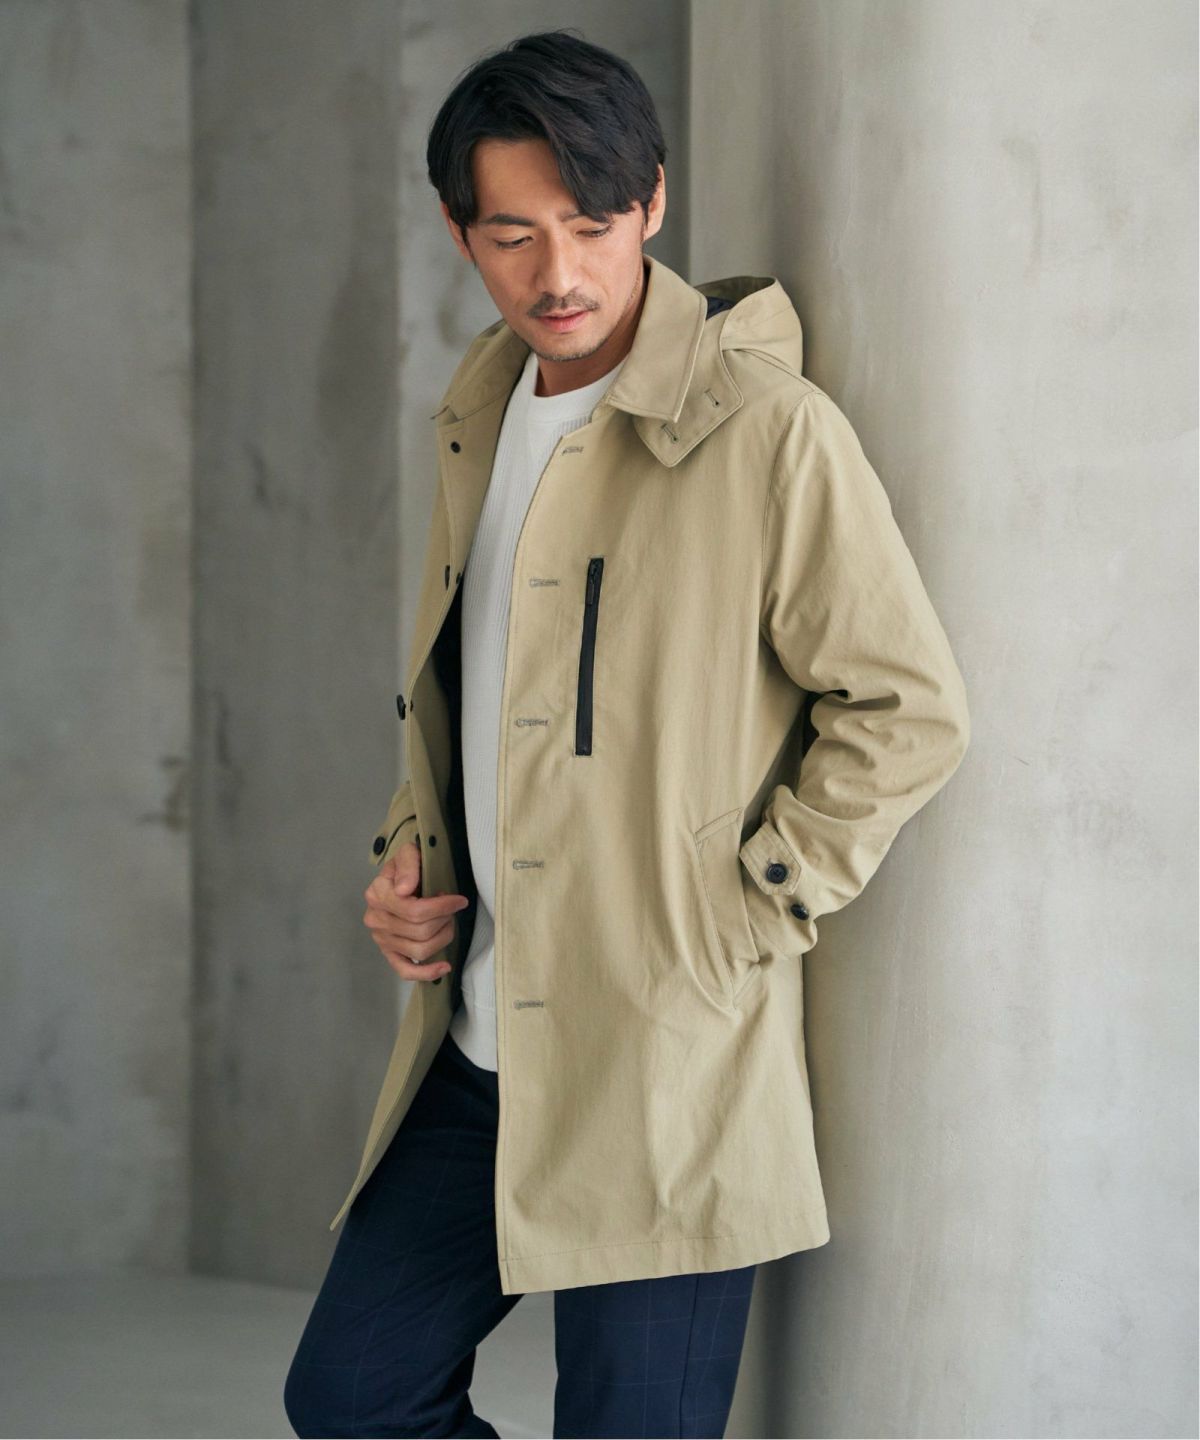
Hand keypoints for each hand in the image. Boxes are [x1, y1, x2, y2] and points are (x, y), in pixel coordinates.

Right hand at [362, 840, 469, 982]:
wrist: (399, 877)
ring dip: (442, 938)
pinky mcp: (389, 953)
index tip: (459, 900)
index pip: (415, 911)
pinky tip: (443, 967)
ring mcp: (381, 939)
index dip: (442, 907)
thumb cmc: (408, 866)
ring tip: (447, 923)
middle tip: (452, 909)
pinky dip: (426, 973)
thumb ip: (408, 864)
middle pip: (420, 932)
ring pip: (419, 950)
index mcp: (378, 894)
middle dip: (444, 920)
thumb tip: (404, 889)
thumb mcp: (408, 853)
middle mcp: (376, 919)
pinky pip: (405, 971)